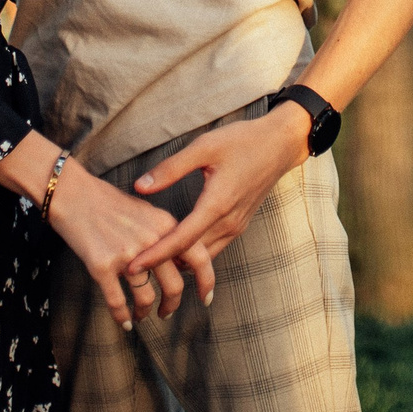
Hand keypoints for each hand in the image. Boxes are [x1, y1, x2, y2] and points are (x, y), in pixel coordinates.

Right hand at [46, 162, 207, 324]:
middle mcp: (151, 240)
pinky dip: (122, 317)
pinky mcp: (102, 265)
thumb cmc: (108, 203)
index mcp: (165, 225)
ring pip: (146, 297)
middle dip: (171, 305)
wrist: (74, 194)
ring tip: (142, 316)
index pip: (199, 257)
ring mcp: (126, 254)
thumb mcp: (146, 211)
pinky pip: (117, 301)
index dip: (207, 282)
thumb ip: (164, 235)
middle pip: (175, 285)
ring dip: (145, 313)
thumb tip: (181, 262)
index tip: (206, 299)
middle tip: (166, 313)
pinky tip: (125, 323)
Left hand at [121, 110, 309, 290]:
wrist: (281, 144)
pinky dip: (194, 254)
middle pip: (191, 255)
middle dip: (162, 265)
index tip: (132, 267)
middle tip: (132, 270)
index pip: (181, 240)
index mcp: (217, 204)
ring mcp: (236, 226)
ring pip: (203, 256)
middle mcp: (228, 222)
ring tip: (151, 268)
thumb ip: (171, 168)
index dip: (155, 255)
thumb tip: (140, 187)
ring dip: (179, 263)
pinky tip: (177, 252)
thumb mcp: (204, 147)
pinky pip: (214, 248)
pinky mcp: (239, 224)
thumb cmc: (243, 141)